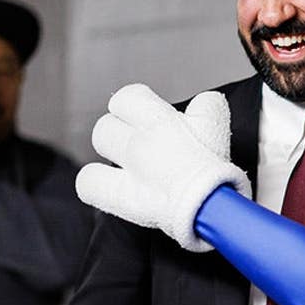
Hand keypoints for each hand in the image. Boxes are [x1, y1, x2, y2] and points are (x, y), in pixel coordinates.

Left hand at [76, 86, 249, 250]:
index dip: (133, 107)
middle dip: (118, 132)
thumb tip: (204, 101)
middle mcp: (138, 141)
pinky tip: (108, 186)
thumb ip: (207, 106)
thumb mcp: (216, 126)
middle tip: (137, 144)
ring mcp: (127, 169)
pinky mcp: (121, 197)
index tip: (144, 117)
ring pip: (98, 143)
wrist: (210, 207)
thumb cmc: (217, 172)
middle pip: (107, 124)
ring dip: (109, 150)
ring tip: (127, 164)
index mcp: (159, 120)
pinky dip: (94, 183)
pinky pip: (87, 181)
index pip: (128, 97)